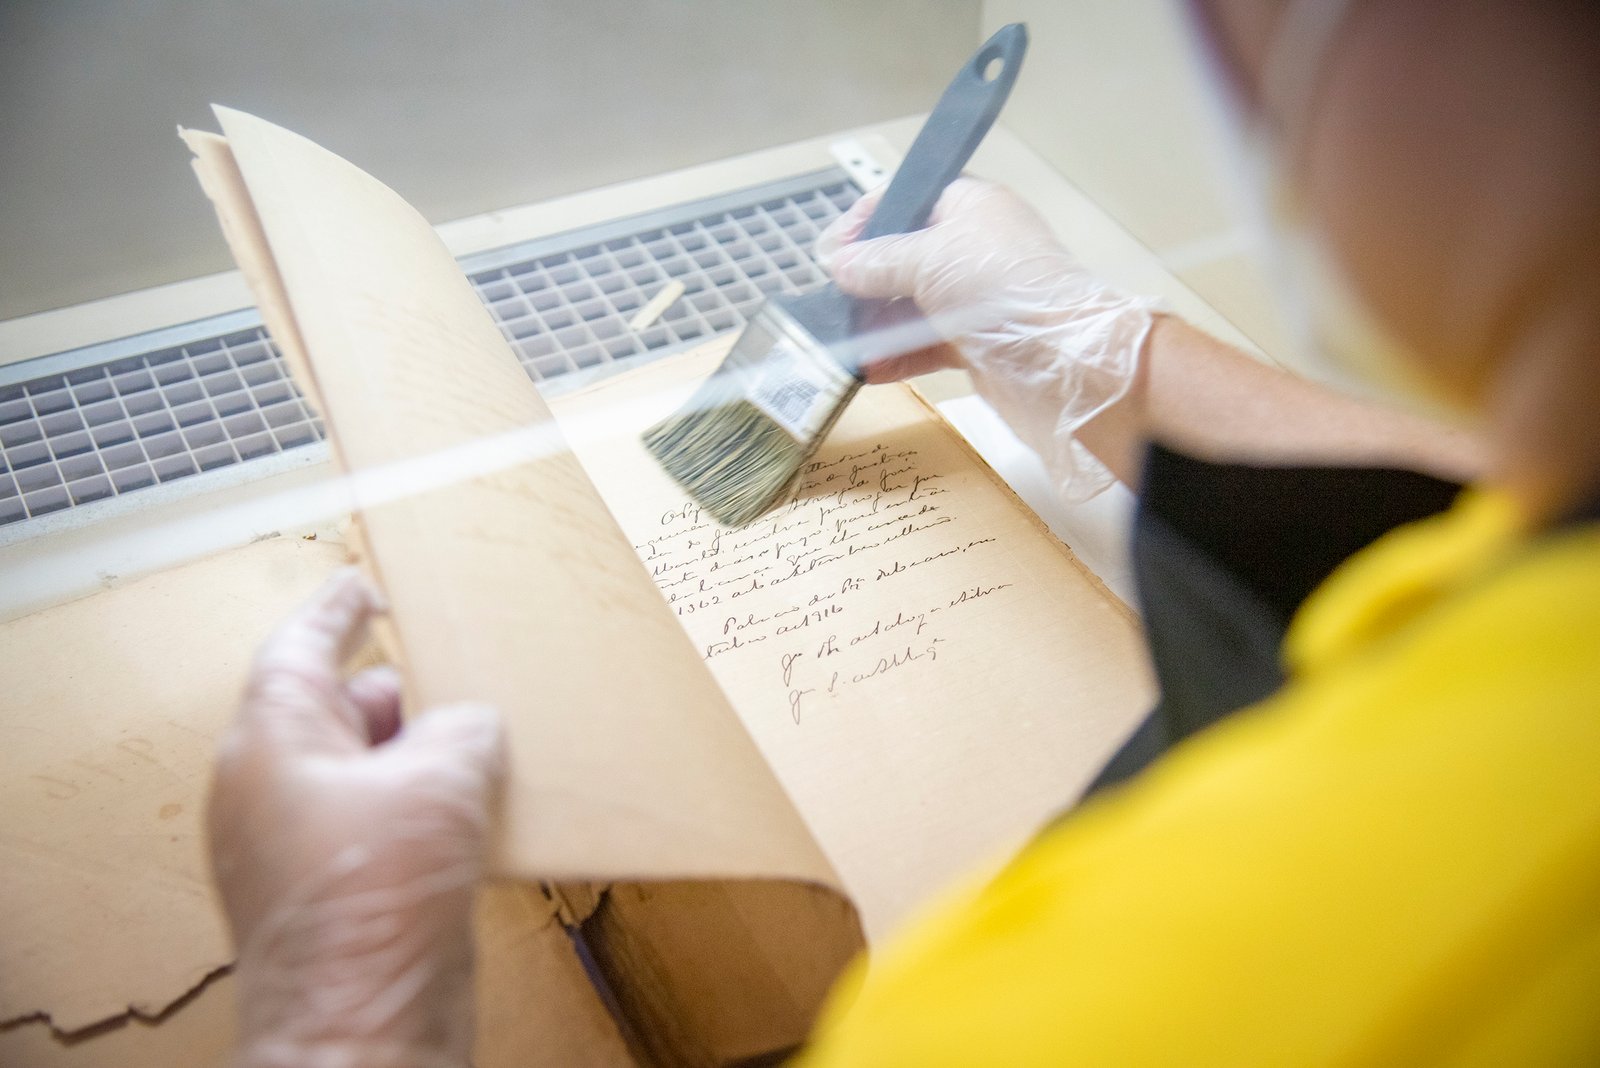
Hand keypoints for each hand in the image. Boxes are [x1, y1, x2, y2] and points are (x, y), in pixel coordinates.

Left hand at [209, 569, 505, 1067]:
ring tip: (491, 745)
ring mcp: (304, 846)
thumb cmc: (377, 902)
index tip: (366, 585)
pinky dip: (429, 807)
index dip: (337, 609)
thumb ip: (462, 727)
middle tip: (466, 670)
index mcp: (271, 743)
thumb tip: (468, 728)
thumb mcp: (442, 778)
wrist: (364, 1029)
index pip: (299, 649)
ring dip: (429, 756)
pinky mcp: (342, 892)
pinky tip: (482, 811)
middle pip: (342, 709)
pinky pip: (386, 823)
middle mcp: (275, 789)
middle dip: (407, 693)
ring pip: (371, 770)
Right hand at [817, 178, 1156, 498]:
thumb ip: (879, 260)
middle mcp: (975, 248)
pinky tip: (866, 368)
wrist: (1061, 356)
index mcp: (972, 206)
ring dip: (876, 321)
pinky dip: (897, 355)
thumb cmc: (1000, 286)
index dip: (867, 219)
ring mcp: (976, 297)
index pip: (910, 198)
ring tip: (840, 337)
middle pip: (907, 255)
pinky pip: (926, 343)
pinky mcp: (978, 341)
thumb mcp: (929, 258)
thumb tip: (839, 263)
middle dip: (867, 277)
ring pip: (914, 303)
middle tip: (830, 296)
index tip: (831, 249)